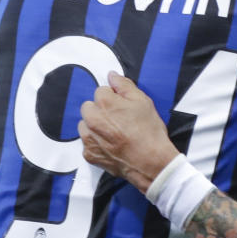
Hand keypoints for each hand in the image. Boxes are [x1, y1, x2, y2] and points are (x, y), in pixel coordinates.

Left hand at [79, 72, 179, 192]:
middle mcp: (92, 118)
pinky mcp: (89, 153)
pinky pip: (88, 142)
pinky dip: (96, 143)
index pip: (101, 91)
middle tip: (118, 120)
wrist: (150, 162)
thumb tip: (112, 75)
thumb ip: (124, 85)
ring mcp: (88, 137)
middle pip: (89, 107)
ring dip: (95, 126)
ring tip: (114, 134)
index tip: (123, 107)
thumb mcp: (142, 101)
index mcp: (104, 102)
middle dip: (100, 110)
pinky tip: (111, 146)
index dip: (114, 98)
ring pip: (85, 125)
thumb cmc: (149, 132)